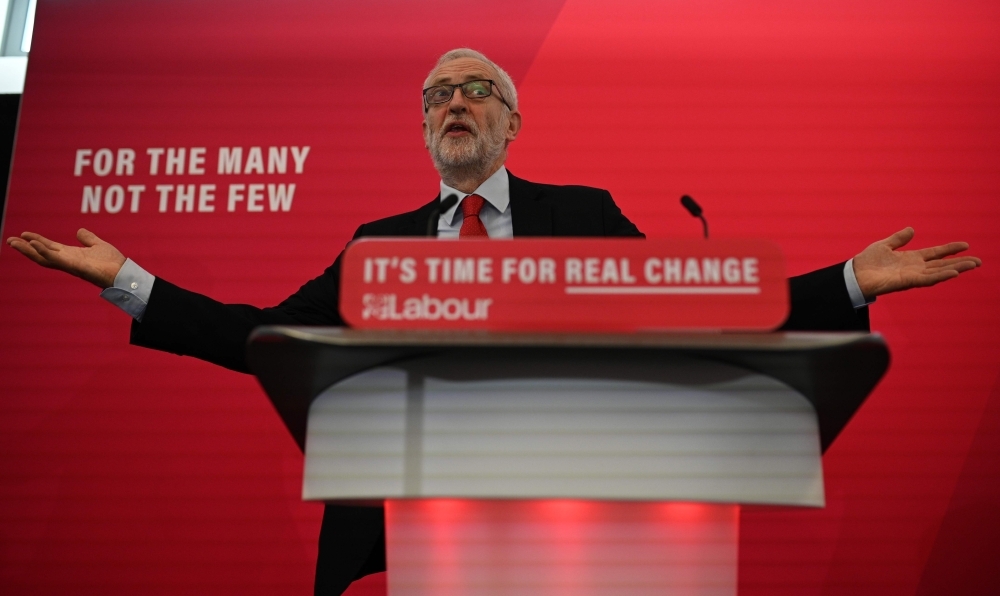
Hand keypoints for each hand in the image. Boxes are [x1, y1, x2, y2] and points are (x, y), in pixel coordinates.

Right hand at [6, 228, 125, 288]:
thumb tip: (79, 231)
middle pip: (41, 254)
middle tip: (9, 240)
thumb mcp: (98, 245)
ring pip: (44, 258)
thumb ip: (88, 238)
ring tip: (14, 242)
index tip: (23, 234)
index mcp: (71, 255)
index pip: (49, 247)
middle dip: (25, 248)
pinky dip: (45, 252)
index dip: (36, 241)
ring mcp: (70, 265)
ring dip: (29, 250)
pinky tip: (35, 244)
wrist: (124, 273)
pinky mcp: (76, 267)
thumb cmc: (113, 262)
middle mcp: (68, 260)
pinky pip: (58, 260)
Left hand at [853, 227, 980, 299]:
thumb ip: (899, 239)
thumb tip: (912, 229)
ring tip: (972, 265)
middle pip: (942, 264)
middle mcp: (915, 268)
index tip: (965, 245)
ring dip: (956, 268)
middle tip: (978, 261)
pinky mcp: (906, 282)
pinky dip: (940, 276)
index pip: (935, 253)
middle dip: (960, 262)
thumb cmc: (866, 262)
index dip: (949, 249)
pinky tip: (953, 273)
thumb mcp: (884, 246)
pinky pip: (927, 279)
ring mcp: (912, 275)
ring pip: (939, 272)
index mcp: (911, 259)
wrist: (853, 275)